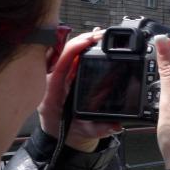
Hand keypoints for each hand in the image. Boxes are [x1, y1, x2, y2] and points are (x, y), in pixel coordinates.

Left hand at [38, 28, 120, 151]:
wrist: (60, 134)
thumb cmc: (68, 131)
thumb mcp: (85, 132)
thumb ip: (100, 129)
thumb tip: (116, 125)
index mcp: (53, 92)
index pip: (60, 65)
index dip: (74, 50)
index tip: (89, 41)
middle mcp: (53, 80)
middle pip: (63, 53)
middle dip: (82, 40)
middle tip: (101, 35)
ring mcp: (59, 76)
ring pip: (67, 52)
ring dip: (83, 42)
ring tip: (100, 35)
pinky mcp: (65, 75)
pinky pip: (70, 56)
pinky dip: (81, 47)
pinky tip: (93, 40)